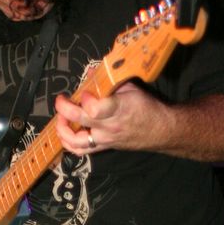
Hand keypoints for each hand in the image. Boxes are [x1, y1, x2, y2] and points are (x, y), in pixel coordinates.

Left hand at [54, 83, 170, 155]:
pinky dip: (69, 143)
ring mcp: (105, 139)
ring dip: (63, 130)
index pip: (94, 109)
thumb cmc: (148, 108)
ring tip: (61, 118)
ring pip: (76, 141)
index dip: (84, 99)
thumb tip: (90, 74)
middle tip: (62, 100)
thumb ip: (109, 81)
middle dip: (64, 109)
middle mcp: (109, 126)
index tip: (84, 92)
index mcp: (118, 109)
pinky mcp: (104, 146)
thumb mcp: (131, 88)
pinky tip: (66, 133)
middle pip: (79, 121)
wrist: (162, 130)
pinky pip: (81, 150)